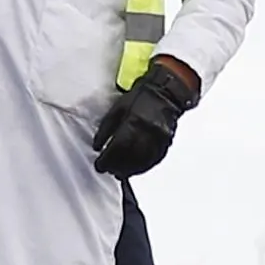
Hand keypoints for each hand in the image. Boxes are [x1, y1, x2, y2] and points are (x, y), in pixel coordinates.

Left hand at [89, 60, 196, 179]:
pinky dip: (143, 167)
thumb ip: (106, 128)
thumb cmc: (142, 97)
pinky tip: (136, 168)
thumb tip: (97, 146)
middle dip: (117, 168)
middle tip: (109, 170)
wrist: (166, 91)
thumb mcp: (118, 108)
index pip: (116, 149)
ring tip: (120, 172)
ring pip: (142, 163)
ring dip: (129, 170)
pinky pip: (153, 160)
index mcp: (133, 123)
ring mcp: (159, 140)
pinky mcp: (166, 143)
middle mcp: (147, 133)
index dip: (106, 161)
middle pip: (129, 159)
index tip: (100, 165)